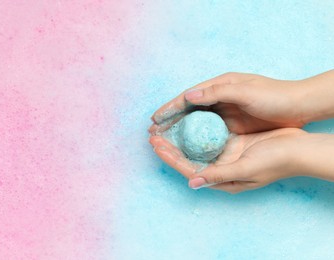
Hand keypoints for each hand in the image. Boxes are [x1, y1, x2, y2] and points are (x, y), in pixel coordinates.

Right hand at [149, 72, 306, 134]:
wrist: (298, 107)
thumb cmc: (274, 96)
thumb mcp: (246, 92)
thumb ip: (217, 92)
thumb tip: (188, 96)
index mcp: (219, 86)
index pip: (188, 98)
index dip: (170, 108)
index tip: (154, 119)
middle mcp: (219, 98)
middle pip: (188, 111)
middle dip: (170, 121)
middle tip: (153, 133)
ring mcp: (224, 112)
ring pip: (195, 123)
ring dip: (179, 131)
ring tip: (163, 141)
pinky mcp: (231, 124)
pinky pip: (208, 132)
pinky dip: (194, 138)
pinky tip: (186, 147)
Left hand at [149, 128, 305, 193]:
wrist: (299, 149)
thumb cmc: (275, 162)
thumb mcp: (246, 170)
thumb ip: (219, 175)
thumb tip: (193, 183)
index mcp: (222, 179)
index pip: (189, 169)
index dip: (171, 158)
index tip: (156, 146)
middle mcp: (220, 167)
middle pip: (189, 158)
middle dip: (170, 147)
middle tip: (153, 135)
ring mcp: (226, 154)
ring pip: (196, 146)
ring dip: (180, 138)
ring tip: (163, 128)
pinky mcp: (232, 142)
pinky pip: (209, 136)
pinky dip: (196, 130)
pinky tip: (185, 121)